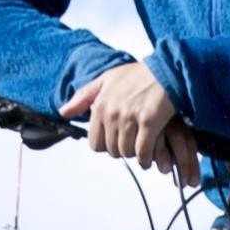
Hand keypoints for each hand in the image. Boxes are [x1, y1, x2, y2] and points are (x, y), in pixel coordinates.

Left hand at [61, 62, 191, 176]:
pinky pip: (143, 152)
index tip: (117, 140)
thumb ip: (83, 97)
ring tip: (142, 147)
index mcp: (100, 105)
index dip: (106, 145)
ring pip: (127, 152)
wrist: (166, 70)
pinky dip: (145, 158)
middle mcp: (112, 113)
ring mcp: (130, 118)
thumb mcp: (106, 79)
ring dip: (134, 154)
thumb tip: (63, 112)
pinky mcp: (149, 122)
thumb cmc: (138, 75)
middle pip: (111, 150)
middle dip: (121, 150)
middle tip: (132, 143)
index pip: (95, 143)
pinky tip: (149, 155)